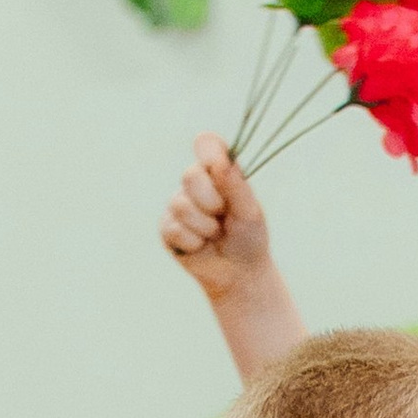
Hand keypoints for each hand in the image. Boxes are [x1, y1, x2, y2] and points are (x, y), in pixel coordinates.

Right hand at [160, 134, 268, 301]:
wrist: (239, 273)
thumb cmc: (248, 237)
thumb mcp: (249, 211)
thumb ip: (236, 186)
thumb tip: (221, 163)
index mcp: (218, 171)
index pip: (207, 144)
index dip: (210, 153)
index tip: (219, 169)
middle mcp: (195, 183)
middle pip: (190, 175)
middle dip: (211, 201)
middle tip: (224, 216)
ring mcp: (178, 204)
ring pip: (181, 205)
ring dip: (205, 227)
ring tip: (214, 234)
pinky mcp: (167, 228)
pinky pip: (175, 229)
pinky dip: (194, 242)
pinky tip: (200, 246)